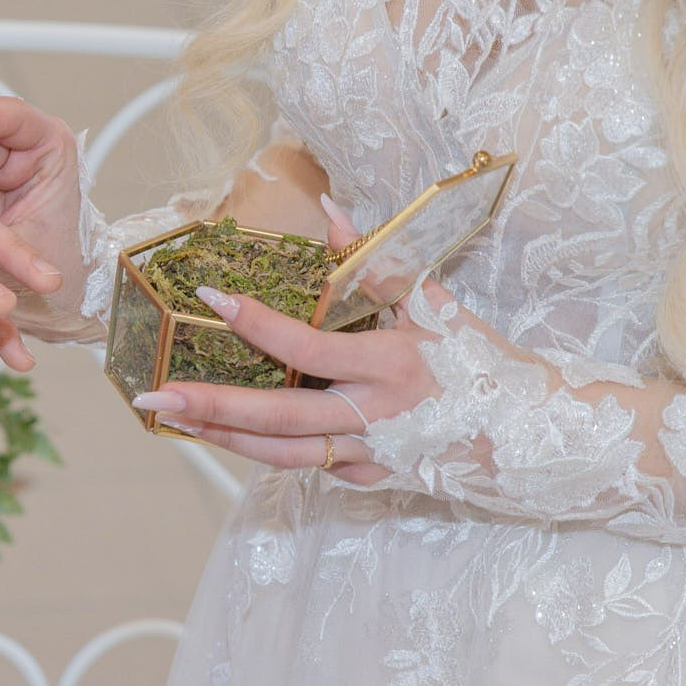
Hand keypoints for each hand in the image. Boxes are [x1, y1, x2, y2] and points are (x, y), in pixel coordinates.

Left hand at [124, 198, 493, 483]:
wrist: (529, 432)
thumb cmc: (478, 359)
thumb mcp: (433, 301)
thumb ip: (375, 260)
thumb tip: (329, 207)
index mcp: (391, 364)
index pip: (308, 346)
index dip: (258, 323)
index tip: (212, 297)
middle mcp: (375, 415)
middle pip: (280, 418)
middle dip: (213, 407)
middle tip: (157, 396)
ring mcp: (370, 454)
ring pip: (282, 455)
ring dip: (223, 438)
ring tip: (175, 419)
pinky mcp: (370, 478)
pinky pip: (307, 464)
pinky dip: (264, 450)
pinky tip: (225, 434)